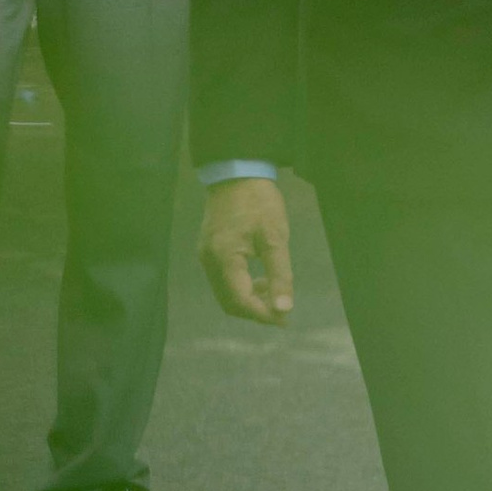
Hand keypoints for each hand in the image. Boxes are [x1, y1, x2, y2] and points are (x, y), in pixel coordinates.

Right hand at [201, 175, 293, 324]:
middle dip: (256, 311)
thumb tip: (284, 309)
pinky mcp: (208, 249)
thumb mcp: (275, 237)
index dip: (263, 315)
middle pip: (230, 302)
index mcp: (224, 258)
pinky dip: (240, 286)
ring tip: (273, 292)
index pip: (241, 301)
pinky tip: (259, 278)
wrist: (236, 171)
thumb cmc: (259, 202)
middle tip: (282, 310)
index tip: (286, 319)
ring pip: (225, 293)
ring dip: (249, 300)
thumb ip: (280, 275)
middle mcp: (209, 261)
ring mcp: (205, 255)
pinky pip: (222, 280)